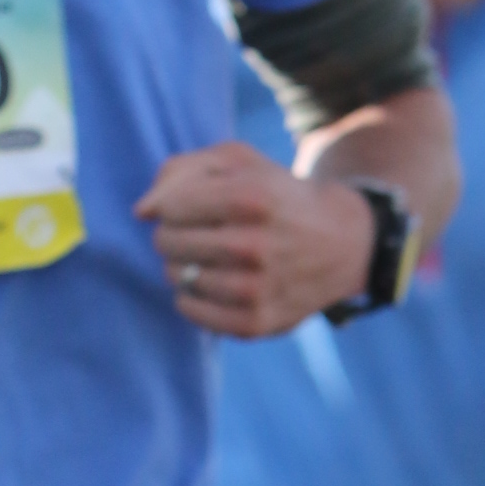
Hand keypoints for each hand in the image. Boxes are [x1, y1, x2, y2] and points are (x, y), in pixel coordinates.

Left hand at [135, 146, 374, 335]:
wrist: (343, 243)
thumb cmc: (277, 195)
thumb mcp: (240, 162)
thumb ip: (182, 171)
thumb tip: (141, 211)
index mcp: (252, 198)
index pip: (170, 206)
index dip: (170, 205)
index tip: (191, 205)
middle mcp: (255, 246)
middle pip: (167, 242)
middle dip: (174, 233)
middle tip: (204, 231)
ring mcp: (256, 290)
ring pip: (176, 277)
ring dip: (183, 265)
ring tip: (212, 256)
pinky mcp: (256, 323)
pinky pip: (190, 311)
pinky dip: (190, 297)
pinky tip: (212, 282)